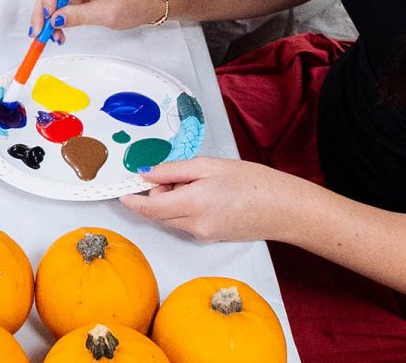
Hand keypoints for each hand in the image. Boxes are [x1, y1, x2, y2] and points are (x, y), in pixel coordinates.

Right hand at [25, 0, 161, 42]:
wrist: (146, 4)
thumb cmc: (133, 2)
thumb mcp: (107, 12)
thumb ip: (79, 15)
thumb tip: (56, 18)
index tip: (48, 14)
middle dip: (42, 11)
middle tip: (39, 31)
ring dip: (47, 19)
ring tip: (51, 36)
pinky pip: (60, 7)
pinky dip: (56, 21)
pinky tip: (58, 33)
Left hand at [118, 156, 300, 243]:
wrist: (282, 208)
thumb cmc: (251, 181)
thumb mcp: (209, 165)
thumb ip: (173, 170)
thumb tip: (145, 174)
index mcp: (193, 203)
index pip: (151, 207)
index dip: (133, 201)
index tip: (122, 193)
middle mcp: (195, 225)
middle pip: (159, 214)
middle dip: (158, 195)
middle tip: (177, 175)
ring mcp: (203, 236)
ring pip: (171, 219)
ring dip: (171, 202)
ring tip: (197, 183)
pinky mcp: (211, 239)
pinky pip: (186, 224)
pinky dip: (184, 210)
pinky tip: (205, 196)